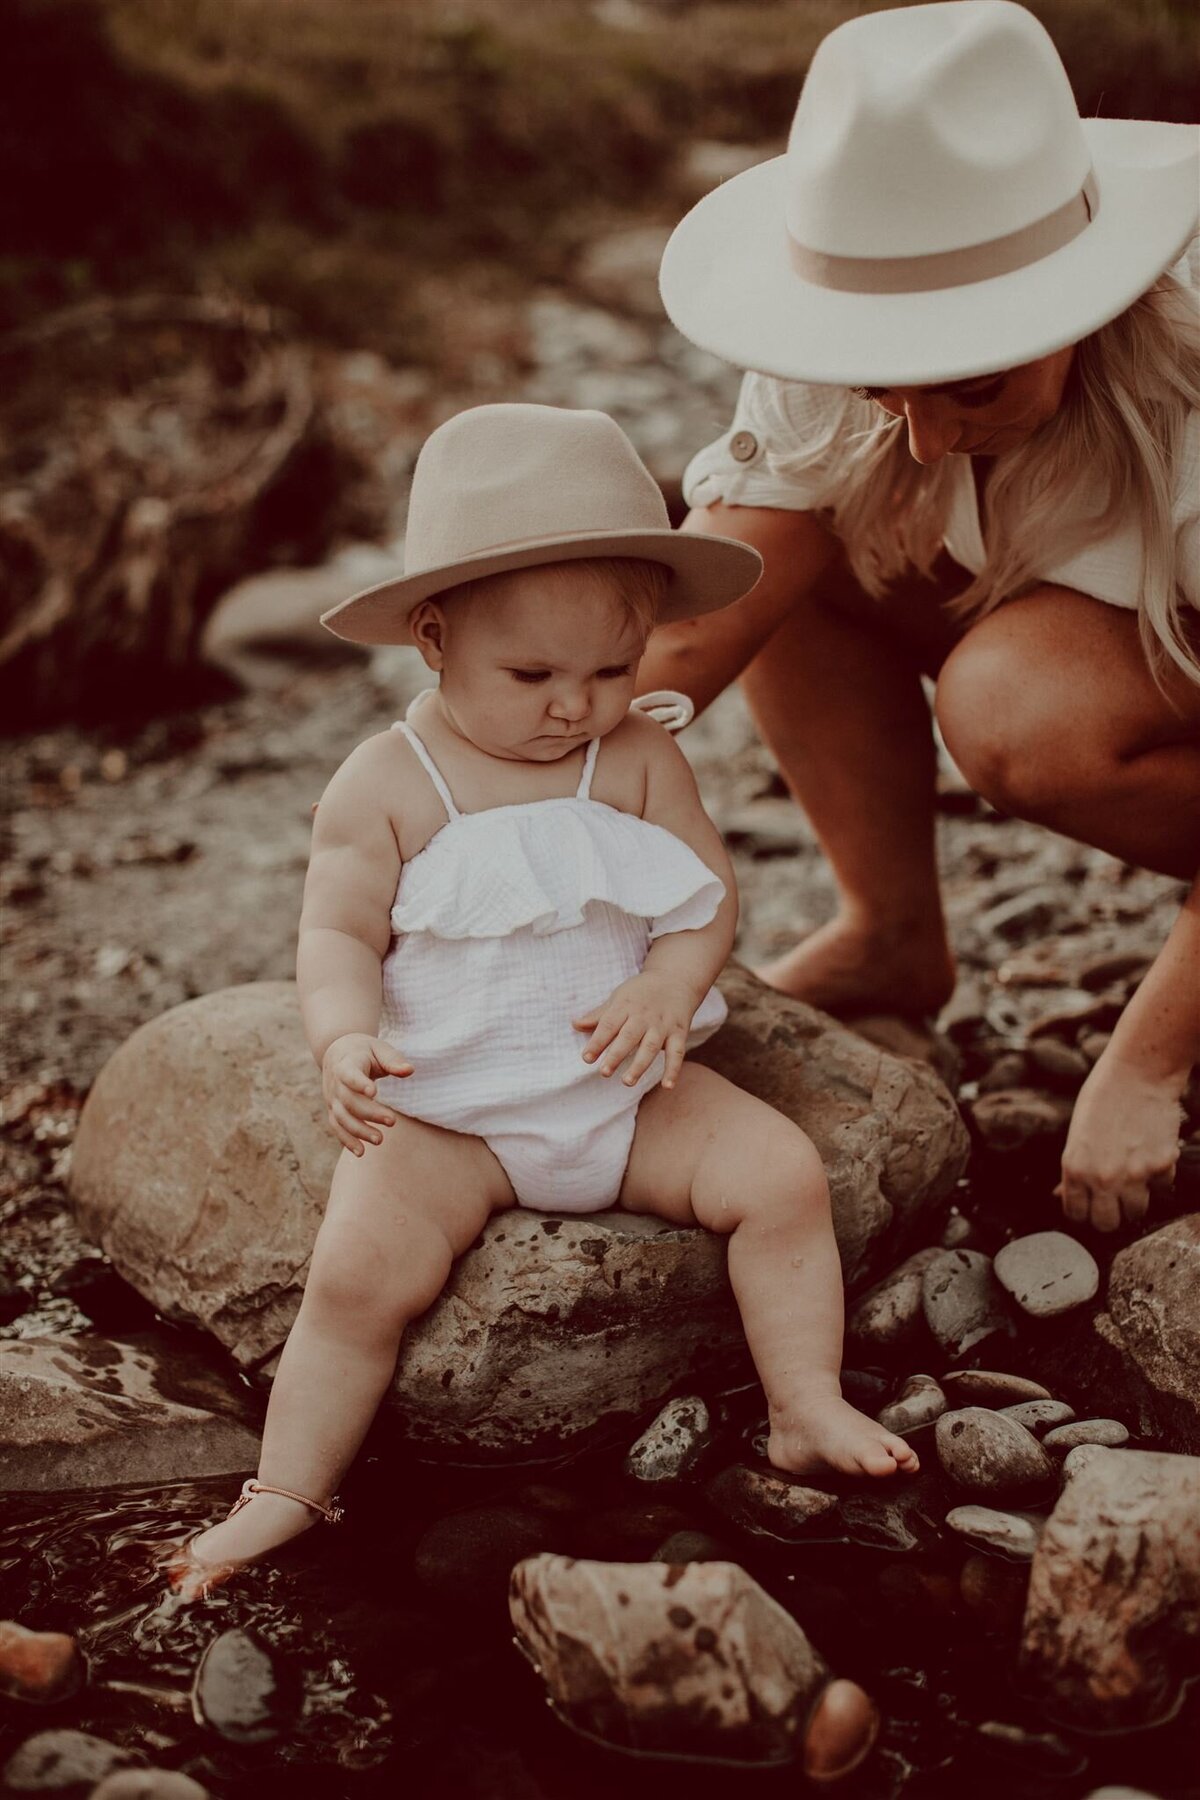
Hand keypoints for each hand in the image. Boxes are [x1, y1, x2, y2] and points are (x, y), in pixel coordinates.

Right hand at [322, 1033, 411, 1155]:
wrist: (337, 1052)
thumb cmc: (365, 1051)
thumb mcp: (379, 1049)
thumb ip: (393, 1060)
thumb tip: (409, 1070)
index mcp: (346, 1064)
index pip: (349, 1075)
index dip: (359, 1083)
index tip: (374, 1092)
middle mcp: (335, 1084)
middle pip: (349, 1101)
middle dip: (369, 1113)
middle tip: (392, 1121)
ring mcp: (332, 1099)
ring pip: (341, 1118)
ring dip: (359, 1131)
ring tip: (380, 1140)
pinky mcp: (333, 1110)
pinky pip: (337, 1128)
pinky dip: (347, 1141)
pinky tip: (361, 1152)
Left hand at [572, 973, 696, 1089]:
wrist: (676, 979)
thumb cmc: (641, 992)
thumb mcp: (619, 997)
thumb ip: (599, 1015)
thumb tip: (575, 1025)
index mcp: (625, 1005)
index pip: (609, 1024)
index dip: (597, 1042)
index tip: (586, 1058)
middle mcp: (644, 1016)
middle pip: (629, 1036)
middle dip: (616, 1055)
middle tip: (604, 1072)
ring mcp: (662, 1025)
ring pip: (650, 1046)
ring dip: (639, 1065)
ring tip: (627, 1081)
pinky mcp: (679, 1032)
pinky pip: (677, 1052)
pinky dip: (673, 1069)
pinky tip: (667, 1086)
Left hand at [1056, 1050, 1184, 1231]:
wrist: (1138, 1074)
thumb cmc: (1102, 1097)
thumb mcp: (1077, 1133)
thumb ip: (1073, 1168)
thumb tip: (1060, 1195)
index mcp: (1074, 1168)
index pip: (1076, 1215)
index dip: (1084, 1212)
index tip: (1090, 1206)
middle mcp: (1102, 1177)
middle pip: (1107, 1224)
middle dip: (1110, 1215)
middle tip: (1114, 1201)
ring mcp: (1135, 1174)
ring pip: (1136, 1212)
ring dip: (1136, 1200)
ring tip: (1134, 1178)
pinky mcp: (1163, 1166)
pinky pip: (1162, 1190)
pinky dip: (1159, 1180)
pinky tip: (1152, 1158)